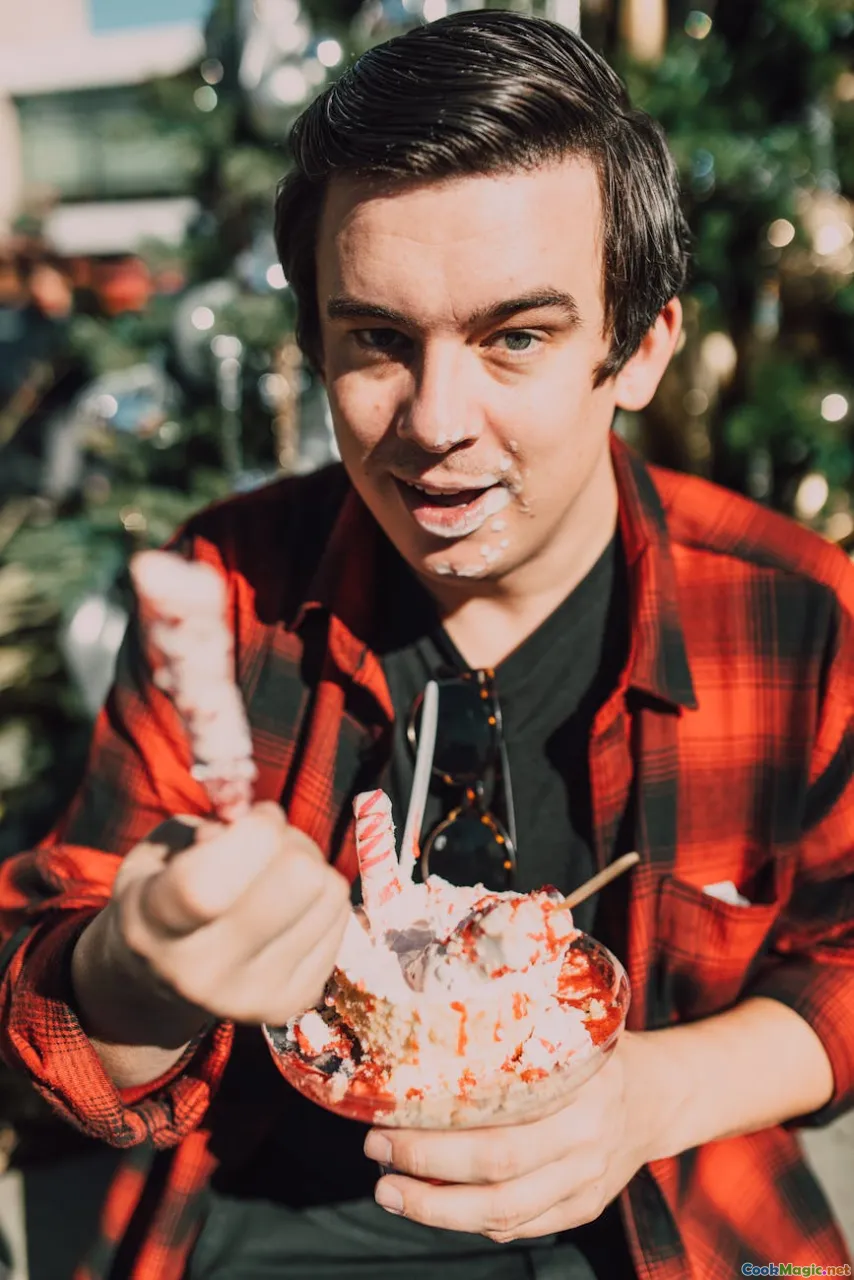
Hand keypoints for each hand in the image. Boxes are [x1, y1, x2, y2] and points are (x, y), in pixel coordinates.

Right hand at [78, 803, 351, 1033]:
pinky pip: (342, 916)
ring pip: (329, 891)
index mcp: (154, 926)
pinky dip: (321, 898)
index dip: (253, 831)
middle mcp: (203, 972)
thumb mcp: (157, 852)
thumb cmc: (159, 895)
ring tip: (276, 875)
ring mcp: (254, 996)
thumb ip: (203, 831)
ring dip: (311, 865)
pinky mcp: (296, 1002)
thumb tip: (262, 827)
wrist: (158, 983)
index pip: (207, 886)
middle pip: (297, 878)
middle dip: (289, 840)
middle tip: (269, 843)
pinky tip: (289, 907)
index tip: (255, 815)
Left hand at [364, 1032, 657, 1241]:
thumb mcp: (563, 1028)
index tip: (385, 1118)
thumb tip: (423, 1025)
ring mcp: (586, 1182)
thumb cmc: (594, 1051)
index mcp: (580, 1089)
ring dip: (437, 1210)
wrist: (659, 1095)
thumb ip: (512, 1034)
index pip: (500, 1128)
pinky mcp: (582, 1208)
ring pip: (505, 1215)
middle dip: (425, 1170)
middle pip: (496, 1174)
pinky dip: (473, 1223)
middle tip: (375, 1153)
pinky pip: (522, 1228)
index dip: (437, 1135)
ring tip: (390, 1191)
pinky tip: (435, 1206)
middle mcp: (585, 1142)